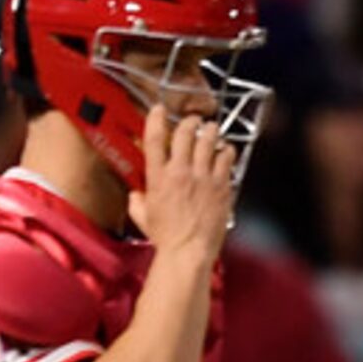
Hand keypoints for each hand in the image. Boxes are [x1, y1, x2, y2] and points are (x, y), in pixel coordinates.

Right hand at [129, 103, 237, 265]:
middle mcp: (181, 172)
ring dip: (210, 131)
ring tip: (211, 129)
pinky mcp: (221, 186)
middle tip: (193, 120)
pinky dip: (226, 150)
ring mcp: (203, 177)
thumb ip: (137, 201)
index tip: (159, 109)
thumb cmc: (167, 238)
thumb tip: (135, 195)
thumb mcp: (143, 217)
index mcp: (158, 177)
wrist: (189, 252)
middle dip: (190, 121)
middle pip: (185, 132)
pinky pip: (227, 158)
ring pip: (209, 140)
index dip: (156, 118)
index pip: (154, 138)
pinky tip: (226, 150)